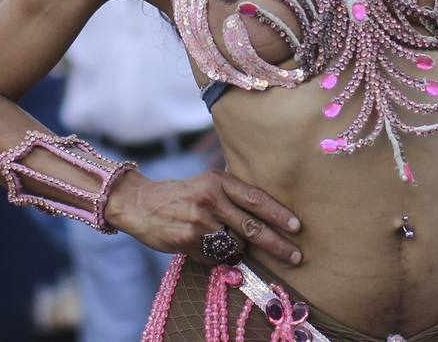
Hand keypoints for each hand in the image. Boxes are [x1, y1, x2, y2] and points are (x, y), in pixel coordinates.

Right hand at [107, 169, 302, 265]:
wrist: (141, 204)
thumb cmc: (182, 195)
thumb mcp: (207, 183)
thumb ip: (233, 195)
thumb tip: (268, 217)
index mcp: (218, 181)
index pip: (256, 198)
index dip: (278, 214)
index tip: (296, 226)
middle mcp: (210, 199)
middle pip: (252, 227)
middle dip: (277, 244)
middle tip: (296, 256)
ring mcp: (199, 221)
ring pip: (235, 245)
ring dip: (238, 249)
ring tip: (223, 239)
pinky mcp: (188, 240)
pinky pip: (215, 256)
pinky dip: (216, 256)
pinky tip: (203, 245)